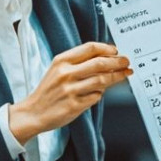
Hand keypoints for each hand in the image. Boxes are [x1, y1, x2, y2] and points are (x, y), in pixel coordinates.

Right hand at [9, 42, 130, 143]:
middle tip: (127, 62)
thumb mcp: (57, 69)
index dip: (107, 48)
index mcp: (61, 61)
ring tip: (124, 75)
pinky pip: (96, 97)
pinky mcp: (74, 106)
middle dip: (117, 62)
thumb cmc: (48, 90)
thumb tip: (105, 57)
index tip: (116, 51)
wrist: (33, 112)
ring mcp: (70, 91)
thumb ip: (78, 62)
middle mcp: (66, 74)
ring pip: (101, 80)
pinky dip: (101, 94)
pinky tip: (100, 92)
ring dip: (116, 77)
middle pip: (99, 63)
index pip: (90, 48)